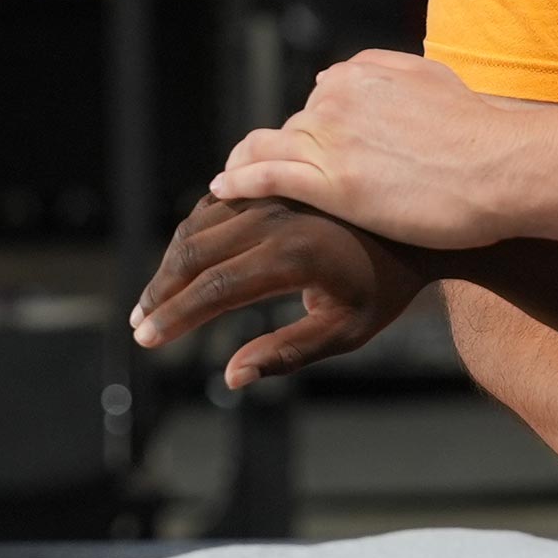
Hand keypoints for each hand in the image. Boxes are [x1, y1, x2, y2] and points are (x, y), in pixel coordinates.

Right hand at [129, 195, 430, 388]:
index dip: (175, 316)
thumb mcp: (345, 331)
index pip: (214, 288)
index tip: (147, 340)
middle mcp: (276, 217)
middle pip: (195, 252)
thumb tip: (231, 377)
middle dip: (160, 291)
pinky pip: (216, 203)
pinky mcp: (273, 180)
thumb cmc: (383, 289)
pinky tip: (184, 263)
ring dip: (170, 262)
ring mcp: (272, 193)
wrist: (416, 229)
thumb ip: (287, 354)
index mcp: (293, 257)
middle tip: (141, 324)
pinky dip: (192, 232)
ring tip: (154, 300)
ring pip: (199, 223)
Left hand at [207, 51, 525, 250]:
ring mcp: (333, 140)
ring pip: (271, 149)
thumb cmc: (481, 133)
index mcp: (360, 74)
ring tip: (228, 185)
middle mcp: (338, 99)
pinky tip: (222, 189)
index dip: (313, 131)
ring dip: (245, 166)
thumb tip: (342, 73)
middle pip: (294, 128)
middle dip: (285, 154)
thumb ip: (386, 71)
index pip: (319, 100)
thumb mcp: (431, 78)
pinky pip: (269, 177)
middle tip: (265, 182)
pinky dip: (239, 181)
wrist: (505, 166)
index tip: (306, 152)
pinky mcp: (333, 184)